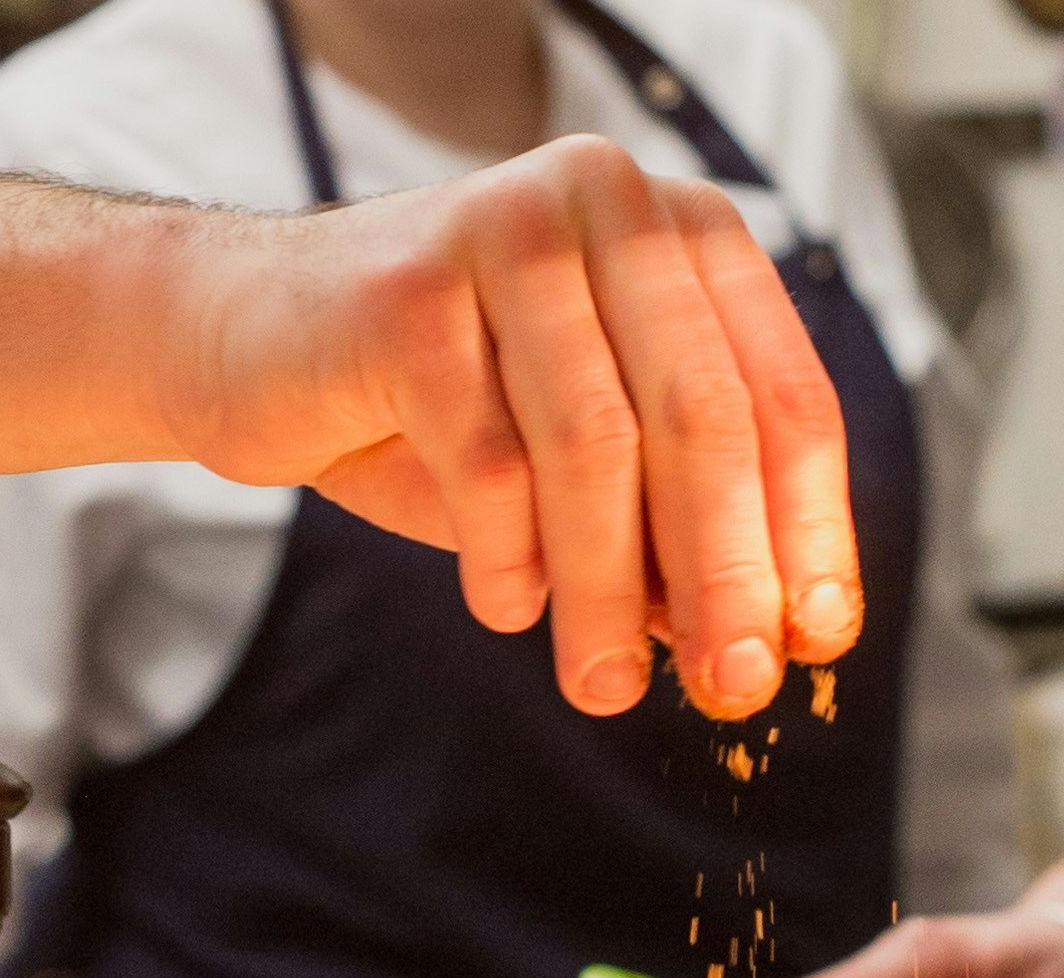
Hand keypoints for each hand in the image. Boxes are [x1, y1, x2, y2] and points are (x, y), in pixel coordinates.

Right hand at [159, 136, 862, 720]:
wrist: (245, 338)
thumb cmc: (433, 402)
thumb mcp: (575, 458)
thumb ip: (670, 519)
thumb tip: (767, 636)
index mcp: (682, 234)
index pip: (782, 395)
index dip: (810, 529)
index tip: (818, 641)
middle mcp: (607, 203)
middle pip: (703, 415)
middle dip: (727, 571)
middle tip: (733, 687)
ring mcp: (505, 232)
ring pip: (593, 443)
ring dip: (608, 589)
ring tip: (605, 685)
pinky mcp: (407, 290)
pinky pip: (486, 459)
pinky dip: (506, 557)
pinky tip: (507, 608)